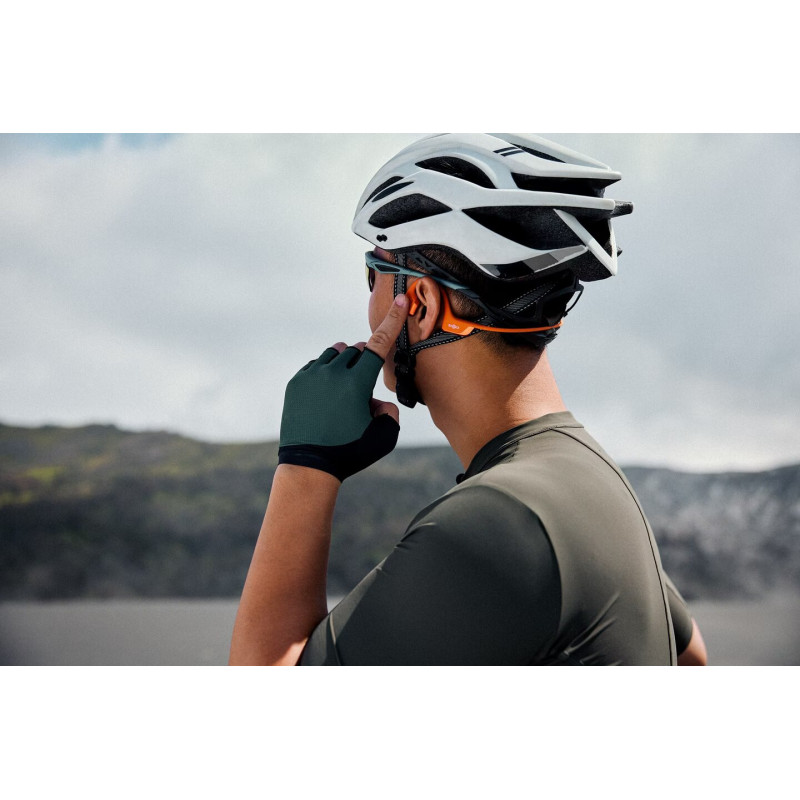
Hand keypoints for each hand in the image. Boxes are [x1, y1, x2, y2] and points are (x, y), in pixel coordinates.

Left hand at [278, 295, 409, 481]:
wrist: (309, 466)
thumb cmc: (350, 452)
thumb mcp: (384, 438)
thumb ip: (390, 414)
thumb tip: (378, 402)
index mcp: (357, 383)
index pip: (379, 345)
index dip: (393, 321)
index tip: (402, 301)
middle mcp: (333, 373)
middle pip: (356, 351)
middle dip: (364, 361)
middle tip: (362, 386)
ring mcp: (312, 376)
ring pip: (334, 354)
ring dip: (344, 363)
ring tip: (344, 385)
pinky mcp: (296, 383)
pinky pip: (315, 366)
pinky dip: (324, 373)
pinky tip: (326, 393)